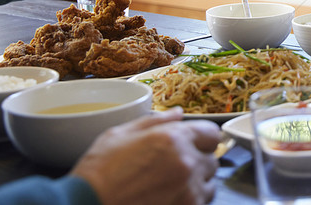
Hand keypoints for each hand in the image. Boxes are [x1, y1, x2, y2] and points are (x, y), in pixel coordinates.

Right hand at [71, 108, 221, 204]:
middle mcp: (187, 163)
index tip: (192, 144)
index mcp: (174, 139)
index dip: (201, 138)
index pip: (212, 134)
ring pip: (209, 184)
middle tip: (171, 168)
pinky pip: (201, 203)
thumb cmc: (98, 173)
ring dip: (195, 183)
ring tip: (168, 185)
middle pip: (211, 160)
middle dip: (196, 161)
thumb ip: (155, 121)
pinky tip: (167, 198)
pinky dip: (189, 201)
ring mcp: (188, 191)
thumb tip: (178, 113)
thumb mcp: (121, 134)